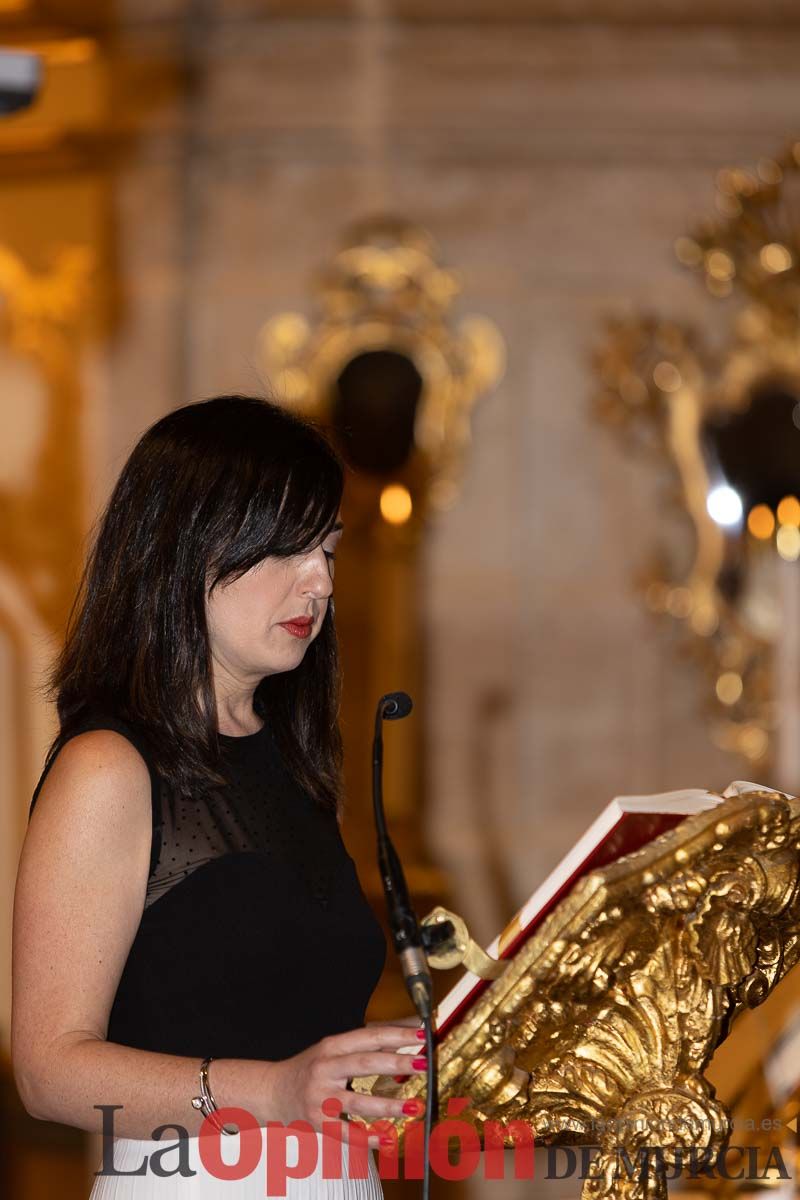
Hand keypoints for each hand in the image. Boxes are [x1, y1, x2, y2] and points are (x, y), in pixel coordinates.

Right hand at [264, 1023, 426, 1135]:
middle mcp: (325, 1069)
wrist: (272, 1092)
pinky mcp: (318, 1123)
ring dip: (388, 1105)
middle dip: (396, 1063)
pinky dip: (367, 1137)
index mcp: (332, 1046)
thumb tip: (408, 1029)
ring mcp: (320, 1097)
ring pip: (357, 1102)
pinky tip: (388, 1138)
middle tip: (423, 1064)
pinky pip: (346, 1133)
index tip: (421, 1035)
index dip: (396, 1034)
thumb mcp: (335, 1049)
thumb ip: (370, 1042)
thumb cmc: (310, 1068)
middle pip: (364, 1063)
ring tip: (414, 1107)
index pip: (368, 1036)